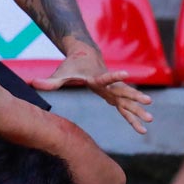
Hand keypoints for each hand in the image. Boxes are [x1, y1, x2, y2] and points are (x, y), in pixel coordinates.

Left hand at [32, 50, 153, 133]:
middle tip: (147, 103)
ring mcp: (112, 90)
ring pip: (127, 101)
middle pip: (122, 91)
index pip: (106, 78)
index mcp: (96, 78)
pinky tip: (142, 128)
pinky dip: (132, 117)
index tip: (126, 74)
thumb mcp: (61, 73)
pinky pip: (125, 108)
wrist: (86, 55)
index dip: (115, 76)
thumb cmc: (72, 65)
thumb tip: (32, 84)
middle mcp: (107, 84)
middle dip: (134, 98)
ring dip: (137, 111)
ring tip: (150, 121)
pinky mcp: (114, 95)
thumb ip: (50, 81)